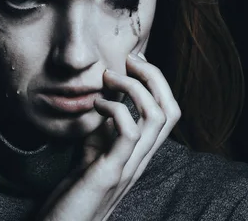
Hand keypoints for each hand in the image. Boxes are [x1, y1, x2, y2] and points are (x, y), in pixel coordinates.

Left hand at [36, 53, 180, 220]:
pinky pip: (128, 133)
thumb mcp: (94, 150)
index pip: (167, 110)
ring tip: (109, 77)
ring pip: (157, 118)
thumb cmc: (76, 188)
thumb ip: (105, 128)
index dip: (155, 80)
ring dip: (135, 88)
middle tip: (128, 59)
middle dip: (154, 76)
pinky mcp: (112, 172)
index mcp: (140, 151)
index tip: (132, 60)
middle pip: (171, 109)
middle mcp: (142, 158)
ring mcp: (130, 165)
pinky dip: (116, 109)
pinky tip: (96, 103)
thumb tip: (107, 98)